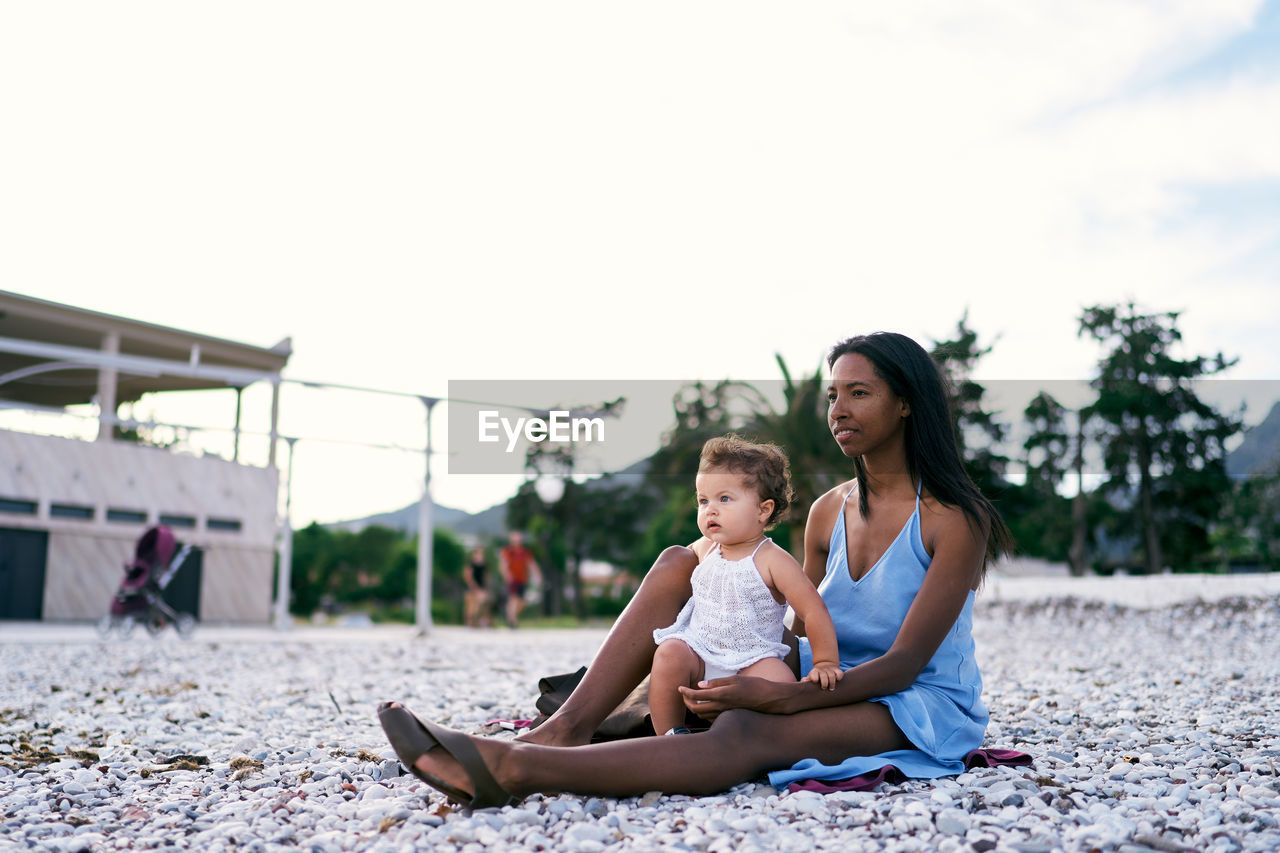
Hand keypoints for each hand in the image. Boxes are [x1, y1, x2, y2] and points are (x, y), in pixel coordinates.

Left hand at [678, 675, 794, 720]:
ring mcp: (725, 714)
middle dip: (687, 701)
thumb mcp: (734, 679)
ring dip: (694, 708)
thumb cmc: (753, 685)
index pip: (696, 696)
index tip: (679, 688)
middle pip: (696, 708)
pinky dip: (704, 713)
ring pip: (702, 715)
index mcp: (721, 695)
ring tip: (693, 699)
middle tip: (684, 694)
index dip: (685, 692)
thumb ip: (716, 683)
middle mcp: (721, 707)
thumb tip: (700, 686)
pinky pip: (711, 718)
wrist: (769, 699)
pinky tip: (706, 706)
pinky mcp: (729, 717)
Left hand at [805, 661, 843, 690]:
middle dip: (824, 683)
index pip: (814, 674)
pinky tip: (837, 680)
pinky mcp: (836, 669)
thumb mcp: (810, 677)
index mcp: (814, 672)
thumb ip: (805, 680)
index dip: (814, 678)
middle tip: (824, 688)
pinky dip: (839, 677)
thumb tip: (803, 680)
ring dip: (832, 683)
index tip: (816, 682)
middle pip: (823, 676)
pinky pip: (839, 673)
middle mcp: (822, 670)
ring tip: (831, 689)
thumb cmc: (816, 676)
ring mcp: (830, 669)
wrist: (824, 665)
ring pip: (832, 675)